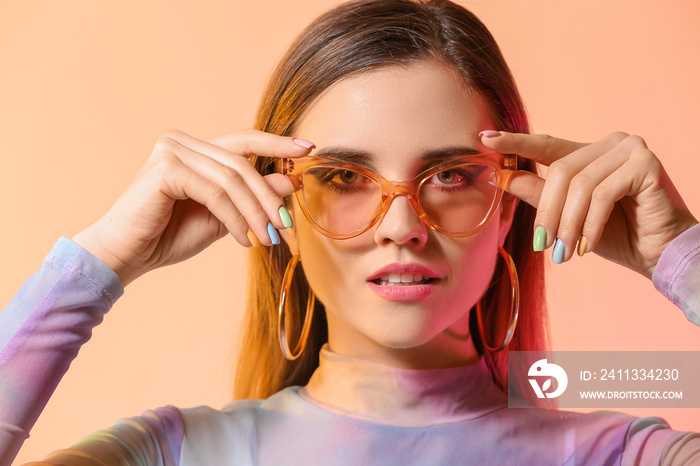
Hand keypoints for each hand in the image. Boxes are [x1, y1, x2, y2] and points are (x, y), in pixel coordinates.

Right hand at [72, 130, 313, 285]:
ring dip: (256, 211)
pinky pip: (215, 192)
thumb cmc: (168, 236)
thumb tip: (292, 181)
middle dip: (270, 195)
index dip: (277, 144)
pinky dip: (235, 218)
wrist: (126, 256)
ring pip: (232, 178)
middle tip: (288, 224)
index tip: (308, 148)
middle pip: (242, 162)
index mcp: (195, 149)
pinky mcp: (165, 168)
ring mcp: (172, 150)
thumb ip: (253, 197)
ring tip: (269, 237)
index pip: (244, 141)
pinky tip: (244, 239)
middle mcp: (182, 142)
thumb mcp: (224, 217)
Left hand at [480, 131, 697, 278]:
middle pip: (560, 170)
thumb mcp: (567, 216)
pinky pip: (602, 194)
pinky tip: (587, 244)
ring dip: (568, 223)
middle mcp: (610, 143)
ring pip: (579, 184)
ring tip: (565, 251)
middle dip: (547, 212)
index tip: (484, 138)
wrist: (659, 254)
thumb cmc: (615, 235)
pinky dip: (590, 223)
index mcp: (589, 151)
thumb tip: (501, 176)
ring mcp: (630, 149)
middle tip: (541, 244)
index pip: (546, 144)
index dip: (515, 142)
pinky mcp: (646, 164)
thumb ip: (538, 193)